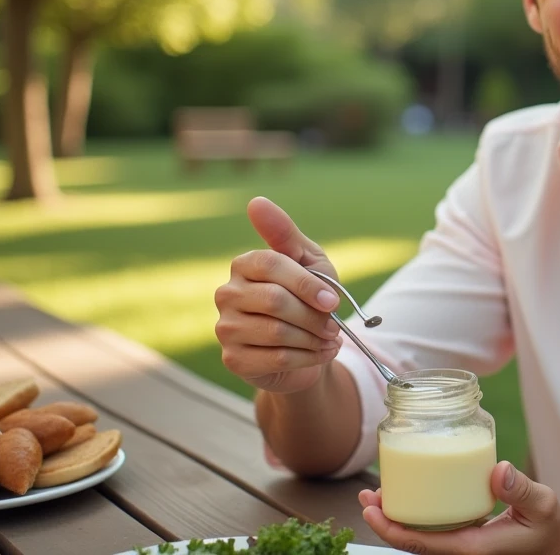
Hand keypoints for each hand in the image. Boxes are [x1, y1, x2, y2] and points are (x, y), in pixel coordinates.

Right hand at [214, 197, 343, 393]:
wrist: (307, 347)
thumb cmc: (308, 297)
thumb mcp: (308, 262)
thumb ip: (285, 234)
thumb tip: (256, 201)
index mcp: (244, 264)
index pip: (272, 264)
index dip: (307, 283)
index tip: (333, 300)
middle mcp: (227, 293)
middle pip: (276, 301)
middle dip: (314, 315)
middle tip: (333, 325)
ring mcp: (226, 328)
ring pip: (277, 332)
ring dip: (314, 338)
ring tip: (328, 338)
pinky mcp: (234, 359)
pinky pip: (277, 359)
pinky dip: (309, 358)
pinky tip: (319, 353)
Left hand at [359, 461, 559, 554]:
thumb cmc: (552, 530)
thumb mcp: (544, 506)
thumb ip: (522, 490)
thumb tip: (498, 471)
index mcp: (474, 548)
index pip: (422, 544)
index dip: (393, 529)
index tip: (373, 510)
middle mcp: (464, 551)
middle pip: (414, 543)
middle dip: (386, 522)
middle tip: (367, 496)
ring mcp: (465, 546)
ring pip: (422, 537)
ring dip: (398, 518)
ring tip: (380, 494)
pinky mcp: (469, 537)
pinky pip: (435, 530)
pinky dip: (418, 515)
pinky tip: (413, 496)